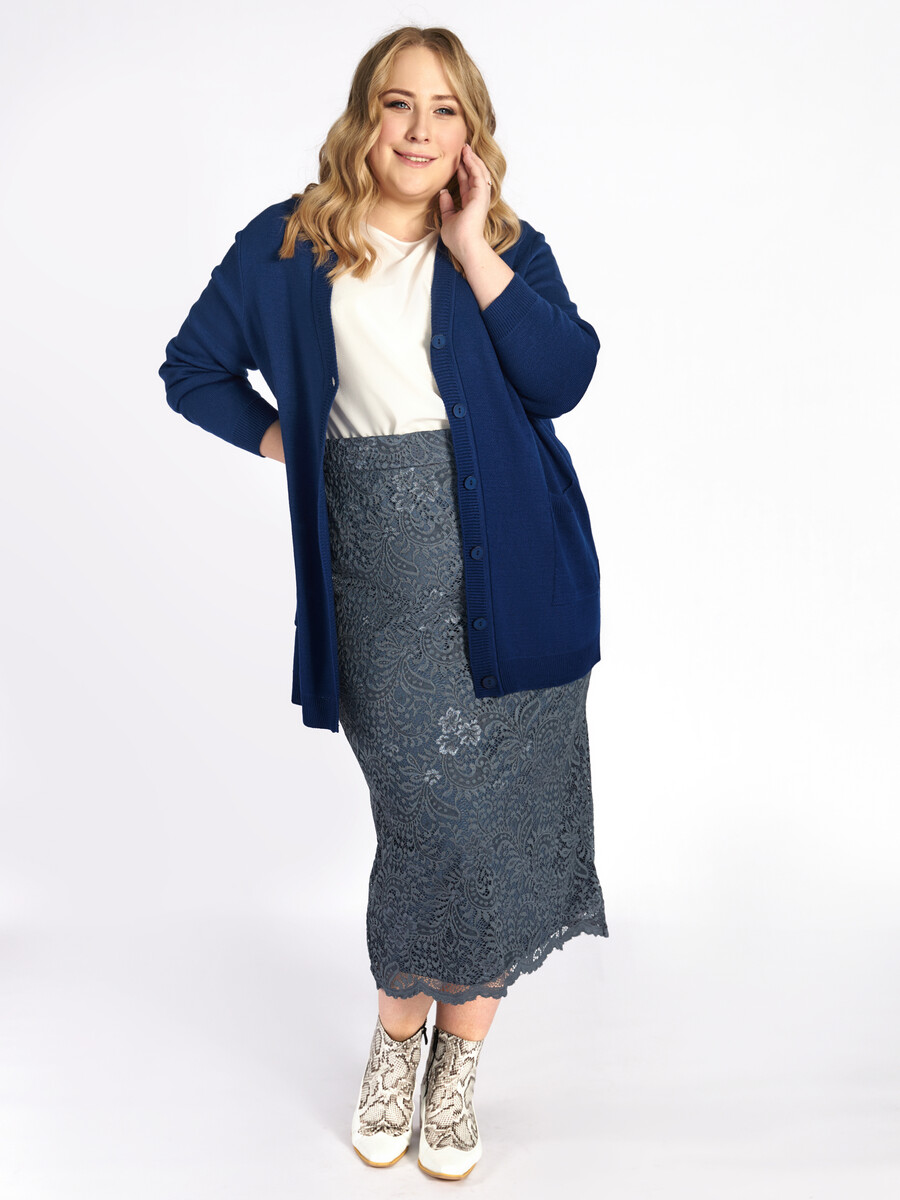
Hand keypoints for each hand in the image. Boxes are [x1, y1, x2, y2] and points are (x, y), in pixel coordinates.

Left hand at [438, 142, 492, 260]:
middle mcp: (478, 199)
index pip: (468, 183)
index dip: (463, 170)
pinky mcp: (481, 196)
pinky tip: (467, 155)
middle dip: (469, 161)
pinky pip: (478, 175)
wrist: (465, 246)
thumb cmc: (457, 238)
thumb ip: (446, 205)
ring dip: (473, 159)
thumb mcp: (447, 218)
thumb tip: (443, 192)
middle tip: (463, 148)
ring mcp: (481, 197)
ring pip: (479, 172)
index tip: (458, 160)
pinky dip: (473, 164)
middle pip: (475, 175)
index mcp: (471, 204)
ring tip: (466, 148)